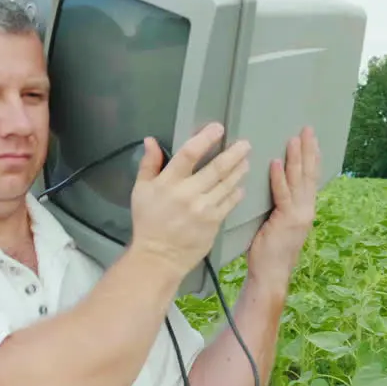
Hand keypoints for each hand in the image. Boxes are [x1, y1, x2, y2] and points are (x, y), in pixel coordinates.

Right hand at [130, 122, 250, 278]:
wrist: (158, 257)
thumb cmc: (148, 222)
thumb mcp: (140, 190)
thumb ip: (149, 164)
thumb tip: (151, 140)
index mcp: (168, 182)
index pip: (189, 153)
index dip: (205, 138)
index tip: (217, 128)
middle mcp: (188, 193)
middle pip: (216, 168)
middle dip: (234, 154)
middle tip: (245, 144)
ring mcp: (203, 209)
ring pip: (227, 184)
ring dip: (239, 171)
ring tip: (246, 161)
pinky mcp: (213, 223)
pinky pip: (229, 203)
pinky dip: (236, 193)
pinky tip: (240, 186)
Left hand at [246, 126, 319, 291]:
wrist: (271, 275)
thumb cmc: (269, 250)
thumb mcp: (277, 222)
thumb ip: (278, 204)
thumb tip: (270, 183)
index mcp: (305, 209)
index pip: (310, 177)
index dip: (311, 157)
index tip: (310, 138)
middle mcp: (306, 209)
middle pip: (309, 174)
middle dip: (308, 150)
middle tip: (307, 128)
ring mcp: (298, 215)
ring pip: (298, 181)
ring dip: (296, 158)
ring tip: (293, 138)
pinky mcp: (286, 221)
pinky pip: (283, 195)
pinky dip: (279, 178)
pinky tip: (277, 163)